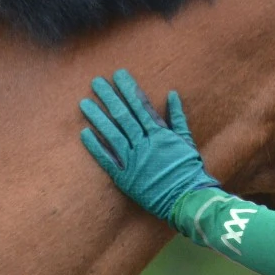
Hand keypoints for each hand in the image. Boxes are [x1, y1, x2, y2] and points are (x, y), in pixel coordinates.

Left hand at [80, 69, 218, 223]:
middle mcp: (145, 144)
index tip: (118, 75)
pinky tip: (85, 133)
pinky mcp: (125, 178)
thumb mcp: (187, 141)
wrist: (187, 198)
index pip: (141, 106)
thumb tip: (172, 94)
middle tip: (96, 82)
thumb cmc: (190, 170)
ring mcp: (133, 161)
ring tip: (84, 103)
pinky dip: (96, 146)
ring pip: (112, 134)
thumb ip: (178, 118)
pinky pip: (107, 160)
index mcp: (160, 134)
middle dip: (109, 97)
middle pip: (123, 116)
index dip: (128, 90)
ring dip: (97, 117)